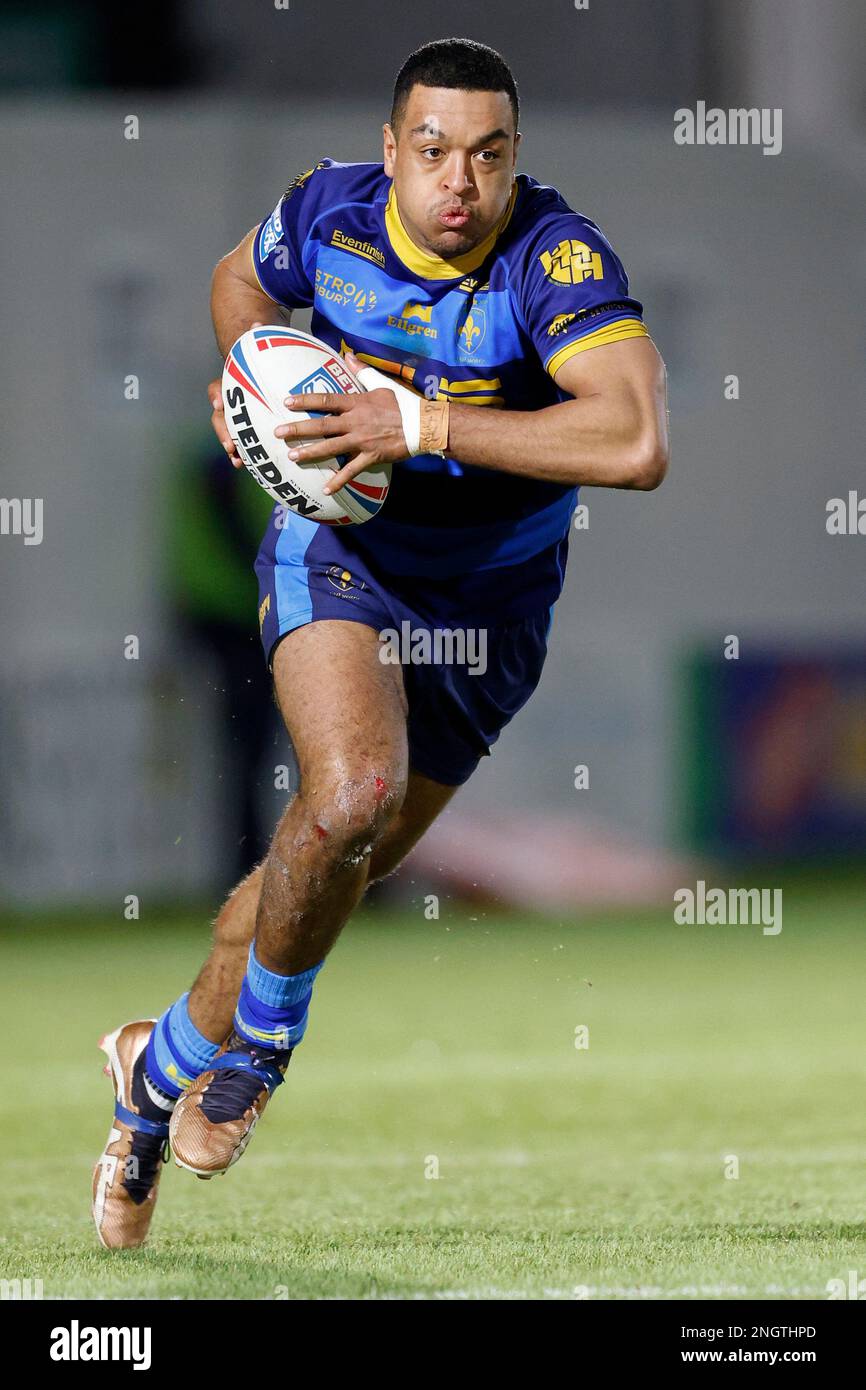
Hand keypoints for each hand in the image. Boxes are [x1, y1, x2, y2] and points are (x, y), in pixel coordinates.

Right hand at [209, 320, 264, 468]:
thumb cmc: (261, 360)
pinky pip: (243, 442)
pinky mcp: (248, 426)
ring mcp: (237, 416)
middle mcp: (230, 402)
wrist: (260, 370)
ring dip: (232, 447)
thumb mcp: (260, 348)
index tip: (219, 403)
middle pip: (220, 419)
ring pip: (228, 433)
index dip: (217, 396)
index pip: (217, 389)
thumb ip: (259, 338)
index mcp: (230, 385)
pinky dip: (244, 453)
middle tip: (231, 445)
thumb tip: (259, 322)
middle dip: (224, 432)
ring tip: (238, 461)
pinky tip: (249, 466)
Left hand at [274, 351, 413, 493]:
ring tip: (292, 457)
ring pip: (331, 447)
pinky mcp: (371, 457)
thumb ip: (362, 371)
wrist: (423, 425)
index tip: (287, 402)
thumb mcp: (382, 383)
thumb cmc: (403, 403)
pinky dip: (339, 480)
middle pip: (321, 425)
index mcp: (356, 403)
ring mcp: (362, 441)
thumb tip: (348, 355)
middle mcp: (355, 422)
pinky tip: (326, 489)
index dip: (305, 400)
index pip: (326, 400)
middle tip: (278, 433)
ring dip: (310, 453)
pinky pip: (352, 470)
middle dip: (298, 429)